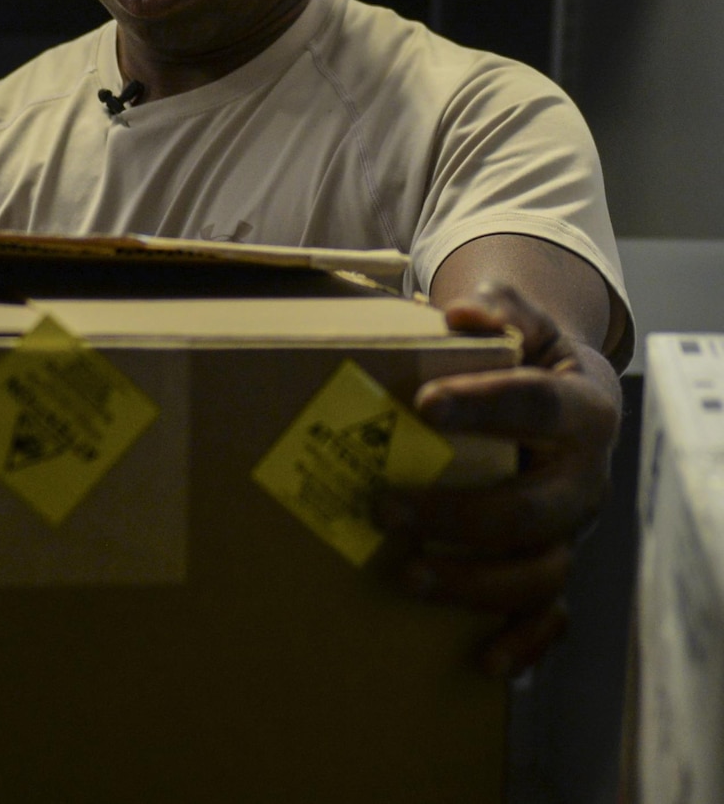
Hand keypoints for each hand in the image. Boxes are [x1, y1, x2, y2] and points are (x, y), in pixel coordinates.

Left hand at [374, 281, 620, 676]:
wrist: (562, 386)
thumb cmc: (525, 352)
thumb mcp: (520, 318)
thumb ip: (496, 310)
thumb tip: (461, 314)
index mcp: (582, 408)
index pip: (540, 406)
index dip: (487, 405)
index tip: (425, 403)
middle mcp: (586, 476)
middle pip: (537, 508)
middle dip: (461, 515)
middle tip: (384, 507)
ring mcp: (573, 527)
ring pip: (543, 570)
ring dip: (476, 582)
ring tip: (407, 576)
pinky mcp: (555, 559)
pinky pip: (553, 613)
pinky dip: (526, 642)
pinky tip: (482, 660)